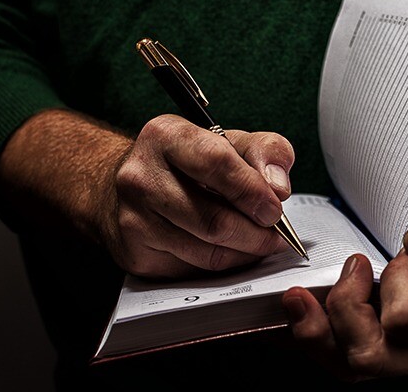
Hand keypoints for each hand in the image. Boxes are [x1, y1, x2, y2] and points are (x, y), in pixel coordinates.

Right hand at [107, 114, 295, 277]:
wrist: (129, 185)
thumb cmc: (190, 162)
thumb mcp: (230, 141)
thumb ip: (266, 151)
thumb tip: (278, 187)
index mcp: (166, 136)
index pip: (217, 164)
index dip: (253, 191)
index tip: (274, 210)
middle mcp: (141, 177)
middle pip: (215, 221)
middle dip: (256, 234)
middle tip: (275, 235)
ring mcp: (134, 219)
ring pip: (208, 253)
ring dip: (244, 254)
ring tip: (258, 243)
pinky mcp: (137, 254)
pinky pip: (194, 271)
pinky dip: (222, 265)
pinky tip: (228, 250)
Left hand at [281, 123, 407, 379]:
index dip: (400, 278)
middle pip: (370, 355)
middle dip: (347, 306)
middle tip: (357, 263)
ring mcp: (405, 353)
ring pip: (346, 363)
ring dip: (316, 327)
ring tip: (300, 294)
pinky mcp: (382, 343)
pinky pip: (338, 353)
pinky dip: (314, 329)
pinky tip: (301, 304)